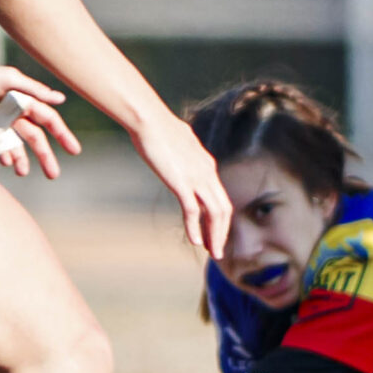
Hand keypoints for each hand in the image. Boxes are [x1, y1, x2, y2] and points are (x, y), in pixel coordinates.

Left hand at [0, 61, 80, 178]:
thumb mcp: (7, 79)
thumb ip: (33, 89)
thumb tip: (61, 98)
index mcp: (25, 100)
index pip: (49, 120)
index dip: (63, 135)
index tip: (74, 151)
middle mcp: (16, 113)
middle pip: (36, 139)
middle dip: (46, 156)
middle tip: (54, 175)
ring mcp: (1, 125)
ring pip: (18, 147)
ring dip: (23, 160)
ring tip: (24, 173)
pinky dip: (4, 156)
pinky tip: (6, 163)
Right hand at [135, 115, 231, 257]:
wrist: (149, 120)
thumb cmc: (158, 128)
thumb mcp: (178, 143)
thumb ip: (184, 153)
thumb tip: (181, 150)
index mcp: (207, 165)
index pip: (220, 197)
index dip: (220, 219)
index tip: (214, 234)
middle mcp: (208, 173)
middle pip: (223, 209)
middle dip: (222, 232)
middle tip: (217, 250)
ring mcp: (196, 178)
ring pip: (214, 213)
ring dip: (214, 235)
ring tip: (212, 253)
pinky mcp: (182, 182)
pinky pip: (193, 211)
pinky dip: (196, 228)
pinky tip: (195, 241)